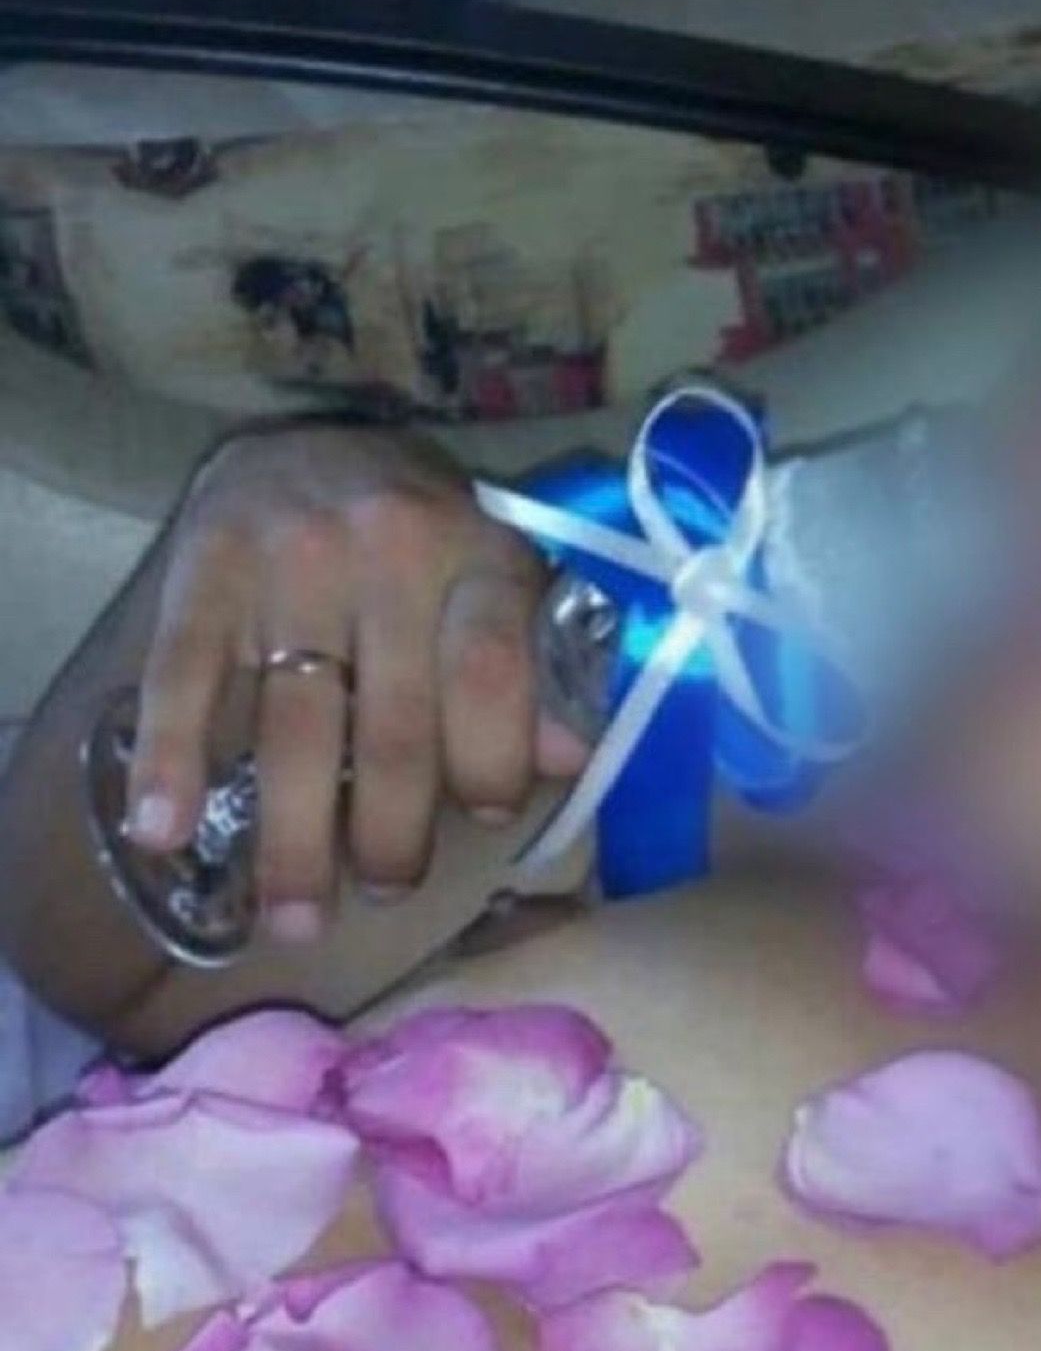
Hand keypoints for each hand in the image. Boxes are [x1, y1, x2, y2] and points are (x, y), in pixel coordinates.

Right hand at [123, 423, 587, 941]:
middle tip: (385, 891)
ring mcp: (291, 563)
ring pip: (296, 726)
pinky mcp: (204, 566)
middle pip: (394, 727)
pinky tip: (162, 832)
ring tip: (294, 916)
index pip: (491, 677)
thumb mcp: (501, 581)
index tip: (485, 819)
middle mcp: (390, 557)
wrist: (310, 434)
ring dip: (293, 838)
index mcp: (479, 559)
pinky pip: (183, 675)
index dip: (492, 761)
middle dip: (392, 833)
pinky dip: (170, 761)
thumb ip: (537, 667)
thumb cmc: (425, 537)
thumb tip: (568, 759)